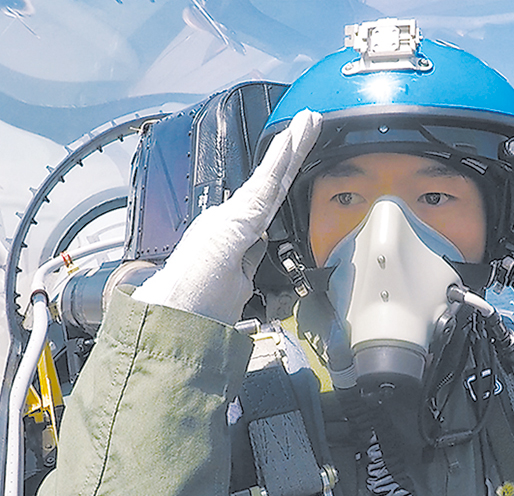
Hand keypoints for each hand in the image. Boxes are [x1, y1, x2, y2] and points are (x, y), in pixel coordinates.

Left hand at [132, 109, 321, 323]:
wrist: (173, 323)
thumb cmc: (190, 293)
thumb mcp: (223, 257)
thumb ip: (247, 233)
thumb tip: (264, 218)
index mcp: (230, 220)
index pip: (267, 181)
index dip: (287, 154)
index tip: (304, 125)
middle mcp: (233, 224)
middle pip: (269, 182)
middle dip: (289, 151)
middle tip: (308, 122)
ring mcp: (235, 240)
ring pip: (267, 199)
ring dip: (283, 173)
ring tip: (297, 146)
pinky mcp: (239, 262)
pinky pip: (262, 228)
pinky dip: (273, 208)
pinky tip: (278, 199)